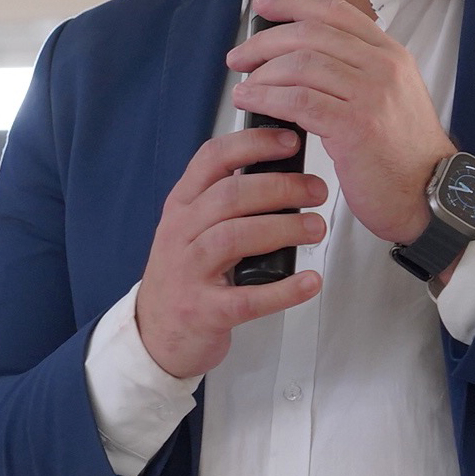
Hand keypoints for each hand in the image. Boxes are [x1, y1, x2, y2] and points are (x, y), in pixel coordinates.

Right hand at [134, 127, 326, 379]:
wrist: (157, 335)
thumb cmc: (185, 275)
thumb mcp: (190, 228)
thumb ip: (222, 200)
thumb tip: (280, 170)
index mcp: (181, 206)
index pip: (212, 159)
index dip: (253, 143)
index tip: (291, 140)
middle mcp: (180, 233)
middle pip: (230, 195)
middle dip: (281, 187)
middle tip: (317, 190)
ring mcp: (189, 272)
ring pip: (235, 237)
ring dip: (284, 228)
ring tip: (316, 229)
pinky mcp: (205, 311)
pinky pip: (248, 298)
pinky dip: (284, 289)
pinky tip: (310, 281)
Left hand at [227, 0, 453, 245]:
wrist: (431, 194)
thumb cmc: (402, 155)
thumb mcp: (389, 98)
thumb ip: (356, 72)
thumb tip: (303, 58)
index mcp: (391, 55)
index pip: (336, 13)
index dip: (293, 4)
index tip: (263, 5)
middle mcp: (383, 67)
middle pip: (311, 34)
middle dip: (265, 42)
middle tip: (239, 57)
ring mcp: (371, 95)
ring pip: (301, 64)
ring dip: (261, 73)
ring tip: (242, 87)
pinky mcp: (355, 126)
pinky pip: (298, 101)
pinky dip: (266, 98)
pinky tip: (250, 102)